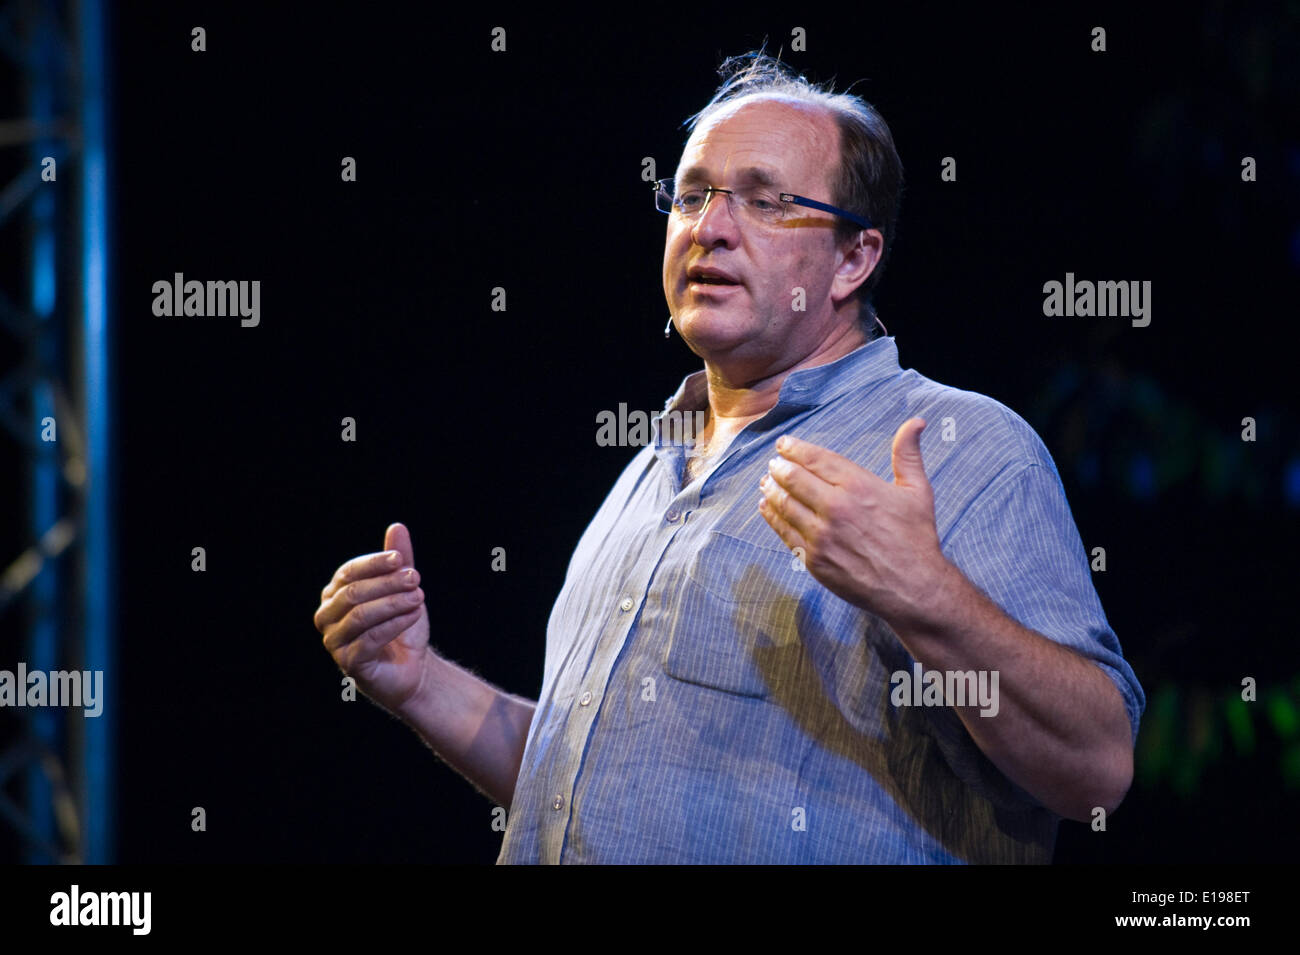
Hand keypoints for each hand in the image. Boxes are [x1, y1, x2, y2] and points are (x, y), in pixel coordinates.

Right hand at [314, 522, 430, 714]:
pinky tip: (415, 614)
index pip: (348, 572)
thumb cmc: (402, 626)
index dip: (374, 563)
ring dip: (392, 602)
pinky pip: (370, 639)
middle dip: (386, 583)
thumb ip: (398, 561)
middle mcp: (327, 617)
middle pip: (353, 593)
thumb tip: (397, 527)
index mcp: (334, 595)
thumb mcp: (403, 589)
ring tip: (419, 596)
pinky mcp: (349, 664)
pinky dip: (394, 623)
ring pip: (360, 616)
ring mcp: (335, 642)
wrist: (413, 668)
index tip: (401, 559)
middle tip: (416, 577)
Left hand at [757, 417, 948, 623]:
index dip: (795, 449)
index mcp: (858, 486)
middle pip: (793, 479)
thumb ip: (908, 454)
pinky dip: (772, 517)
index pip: (816, 459)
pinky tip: (766, 508)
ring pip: (785, 505)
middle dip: (779, 468)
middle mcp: (836, 508)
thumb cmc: (916, 538)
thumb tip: (916, 421)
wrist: (913, 588)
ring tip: (766, 482)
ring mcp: (822, 535)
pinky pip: (785, 532)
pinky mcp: (814, 559)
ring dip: (771, 490)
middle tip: (774, 463)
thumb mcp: (917, 491)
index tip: (783, 444)